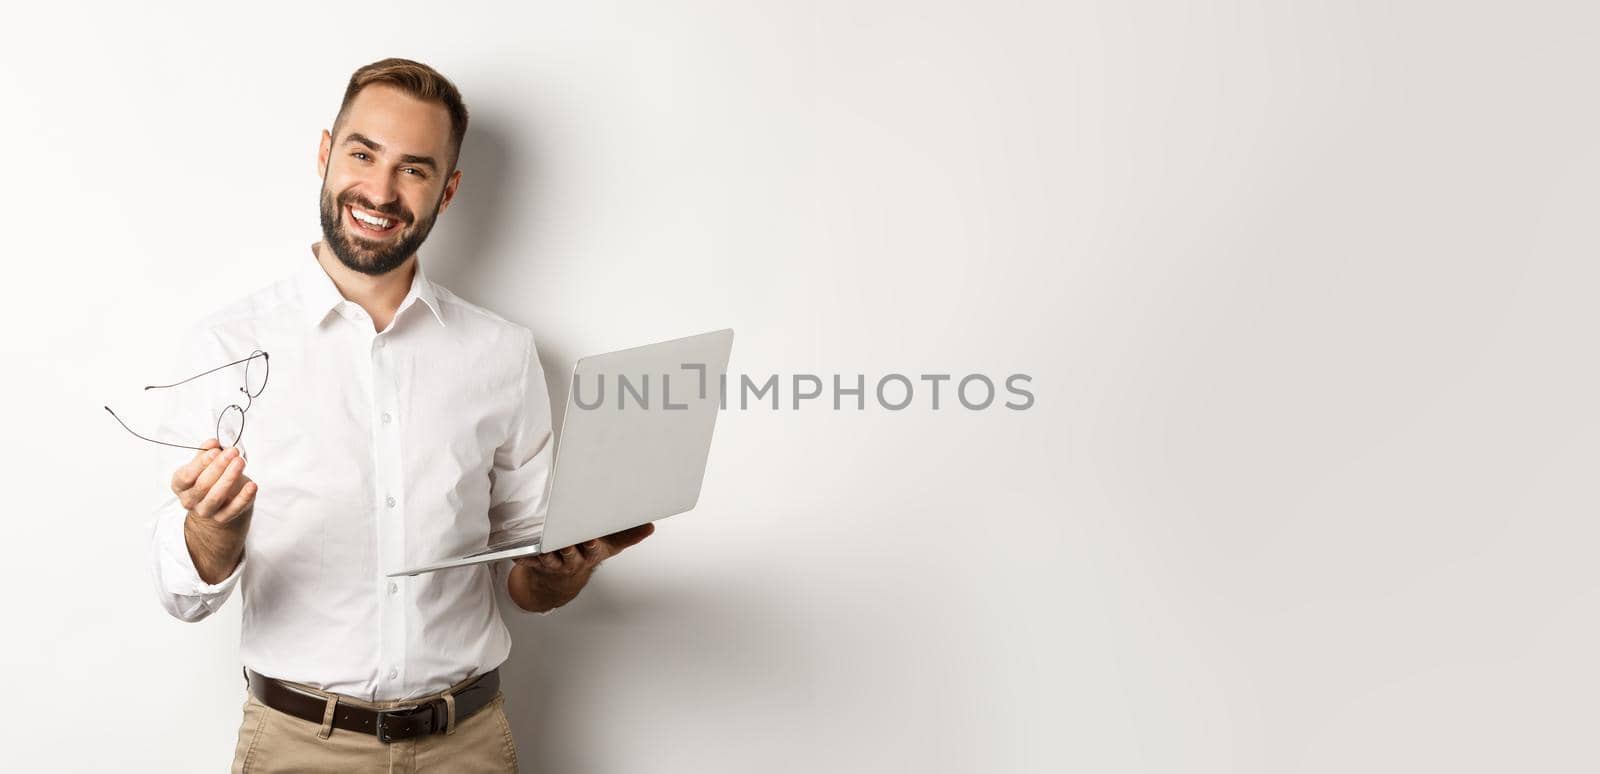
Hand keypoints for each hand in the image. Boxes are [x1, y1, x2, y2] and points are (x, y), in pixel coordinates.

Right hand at [173, 438, 256, 527]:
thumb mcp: (205, 463)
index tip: (216, 450)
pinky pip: (233, 509)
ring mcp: (205, 511)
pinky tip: (252, 485)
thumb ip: (207, 452)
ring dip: (229, 478)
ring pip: (216, 496)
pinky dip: (244, 498)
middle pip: (203, 485)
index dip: (201, 463)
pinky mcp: (222, 518)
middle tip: (233, 452)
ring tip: (240, 462)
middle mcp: (189, 500)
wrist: (218, 502)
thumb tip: (213, 442)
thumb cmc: (210, 476)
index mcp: (180, 485)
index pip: (186, 475)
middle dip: (219, 467)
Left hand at [512, 523, 655, 578]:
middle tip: (564, 540)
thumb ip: (628, 536)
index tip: (590, 537)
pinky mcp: (536, 563)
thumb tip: (650, 526)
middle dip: (567, 547)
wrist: (561, 582)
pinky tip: (516, 554)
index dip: (591, 543)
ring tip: (541, 547)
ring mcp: (554, 562)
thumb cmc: (585, 555)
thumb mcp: (609, 547)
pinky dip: (522, 558)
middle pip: (570, 552)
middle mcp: (573, 559)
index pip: (592, 548)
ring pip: (549, 558)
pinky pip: (527, 561)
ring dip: (545, 553)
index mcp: (591, 553)